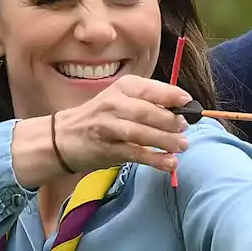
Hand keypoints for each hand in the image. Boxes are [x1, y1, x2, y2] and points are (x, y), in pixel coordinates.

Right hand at [49, 74, 192, 173]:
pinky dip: (154, 159)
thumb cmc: (101, 117)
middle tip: (185, 128)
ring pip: (141, 132)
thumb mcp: (122, 100)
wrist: (62, 137)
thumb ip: (148, 103)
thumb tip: (183, 111)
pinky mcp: (106, 148)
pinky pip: (134, 153)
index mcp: (122, 87)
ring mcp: (108, 126)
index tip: (189, 103)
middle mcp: (113, 103)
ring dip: (165, 140)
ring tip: (182, 146)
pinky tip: (169, 163)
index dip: (171, 95)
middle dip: (170, 121)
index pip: (150, 88)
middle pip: (147, 111)